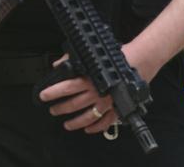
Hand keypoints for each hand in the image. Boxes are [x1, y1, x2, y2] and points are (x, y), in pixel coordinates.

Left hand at [37, 46, 158, 134]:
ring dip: (75, 122)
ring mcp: (107, 103)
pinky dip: (96, 128)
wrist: (140, 61)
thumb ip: (71, 59)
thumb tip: (57, 64)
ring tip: (66, 125)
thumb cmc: (116, 56)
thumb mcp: (91, 54)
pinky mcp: (117, 109)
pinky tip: (88, 129)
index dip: (53, 92)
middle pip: (74, 104)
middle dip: (61, 108)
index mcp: (89, 79)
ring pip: (87, 117)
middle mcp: (96, 93)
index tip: (43, 96)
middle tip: (52, 110)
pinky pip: (105, 123)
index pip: (66, 87)